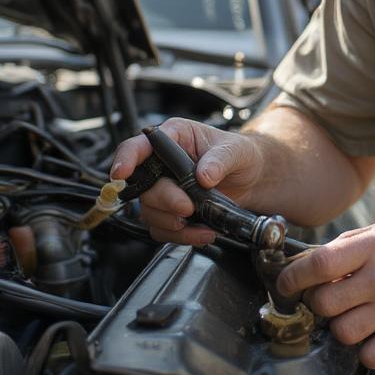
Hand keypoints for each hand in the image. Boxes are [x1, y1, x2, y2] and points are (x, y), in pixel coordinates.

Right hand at [109, 117, 266, 246]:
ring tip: (201, 223)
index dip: (126, 159)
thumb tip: (204, 175)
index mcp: (174, 138)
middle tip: (187, 207)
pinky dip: (181, 236)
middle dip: (165, 200)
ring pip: (150, 211)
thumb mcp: (237, 149)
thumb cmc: (241, 154)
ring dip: (172, 223)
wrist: (254, 178)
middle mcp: (163, 163)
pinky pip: (163, 230)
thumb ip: (220, 159)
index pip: (139, 146)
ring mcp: (165, 189)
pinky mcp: (171, 212)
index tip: (121, 173)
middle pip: (143, 185)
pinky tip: (203, 232)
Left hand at [276, 221, 374, 368]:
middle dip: (317, 304)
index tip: (285, 284)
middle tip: (327, 299)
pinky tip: (372, 333)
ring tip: (353, 314)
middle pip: (324, 303)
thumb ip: (345, 246)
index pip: (319, 265)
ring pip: (342, 332)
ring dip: (340, 326)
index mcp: (374, 246)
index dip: (293, 277)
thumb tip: (303, 263)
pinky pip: (368, 355)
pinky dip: (364, 349)